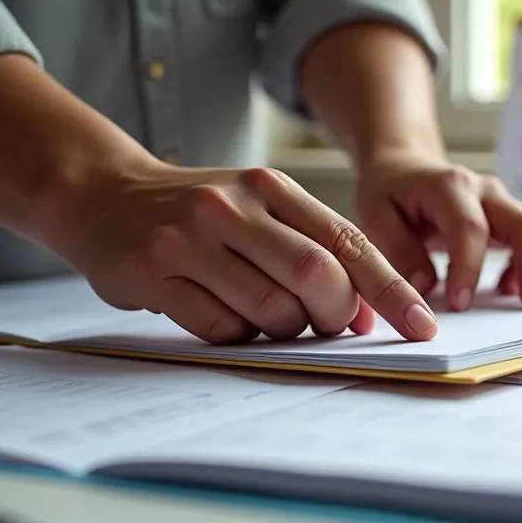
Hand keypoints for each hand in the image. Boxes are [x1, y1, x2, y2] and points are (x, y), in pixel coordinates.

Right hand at [39, 164, 438, 344]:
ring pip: (270, 310)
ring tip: (261, 313)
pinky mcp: (151, 274)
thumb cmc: (196, 212)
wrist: (100, 194)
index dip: (390, 289)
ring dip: (281, 329)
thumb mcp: (257, 207)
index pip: (348, 243)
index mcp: (270, 187)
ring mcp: (189, 240)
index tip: (421, 326)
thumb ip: (312, 247)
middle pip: (317, 277)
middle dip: (336, 316)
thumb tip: (368, 312)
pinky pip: (220, 328)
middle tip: (330, 326)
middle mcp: (232, 207)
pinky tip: (217, 312)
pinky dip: (234, 335)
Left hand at [355, 154, 521, 311]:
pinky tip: (517, 293)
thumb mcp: (375, 217)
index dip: (469, 268)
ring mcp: (503, 204)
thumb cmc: (390, 194)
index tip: (460, 305)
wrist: (404, 169)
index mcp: (449, 186)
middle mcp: (485, 191)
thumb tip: (426, 287)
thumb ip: (398, 251)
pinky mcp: (511, 220)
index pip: (470, 228)